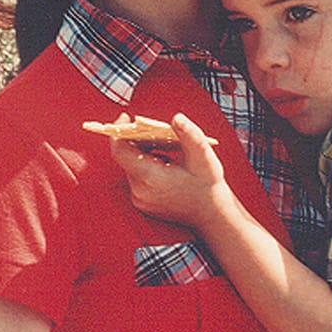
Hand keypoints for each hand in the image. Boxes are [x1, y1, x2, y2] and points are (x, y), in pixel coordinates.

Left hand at [110, 112, 228, 228]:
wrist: (212, 214)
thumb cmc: (208, 185)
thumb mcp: (203, 156)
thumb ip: (189, 134)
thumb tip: (176, 118)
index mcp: (151, 178)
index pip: (120, 151)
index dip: (119, 131)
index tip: (126, 117)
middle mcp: (140, 191)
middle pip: (126, 157)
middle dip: (136, 140)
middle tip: (155, 130)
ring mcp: (140, 199)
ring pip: (131, 166)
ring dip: (143, 153)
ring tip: (165, 147)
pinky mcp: (142, 203)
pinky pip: (137, 177)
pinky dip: (146, 165)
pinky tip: (165, 161)